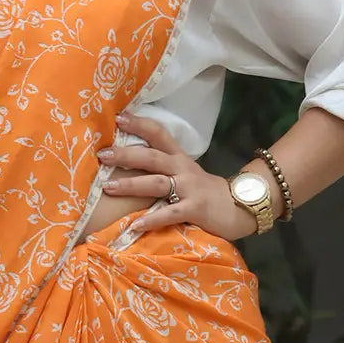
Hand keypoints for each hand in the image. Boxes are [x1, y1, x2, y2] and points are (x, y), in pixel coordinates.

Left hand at [98, 111, 257, 240]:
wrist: (241, 207)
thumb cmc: (206, 192)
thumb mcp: (186, 173)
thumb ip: (163, 167)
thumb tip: (128, 162)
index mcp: (178, 157)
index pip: (158, 134)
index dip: (139, 124)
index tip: (118, 117)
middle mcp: (182, 168)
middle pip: (151, 157)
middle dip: (125, 155)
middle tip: (102, 155)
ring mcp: (189, 188)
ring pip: (156, 182)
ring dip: (131, 185)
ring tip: (108, 187)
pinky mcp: (195, 209)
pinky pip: (170, 213)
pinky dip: (152, 219)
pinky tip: (135, 225)